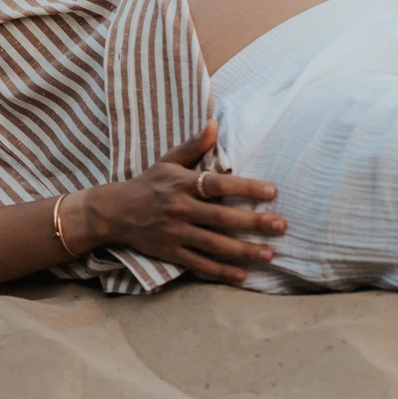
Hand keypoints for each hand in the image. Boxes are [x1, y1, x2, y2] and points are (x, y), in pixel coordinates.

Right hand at [72, 120, 284, 283]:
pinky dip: (221, 270)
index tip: (272, 191)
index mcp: (183, 184)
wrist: (116, 212)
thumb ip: (195, 146)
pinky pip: (200, 264)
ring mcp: (176, 233)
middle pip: (222, 218)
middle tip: (281, 226)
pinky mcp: (172, 253)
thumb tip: (215, 123)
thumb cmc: (149, 183)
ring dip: (243, 250)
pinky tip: (243, 274)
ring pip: (214, 244)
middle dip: (253, 223)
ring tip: (270, 255)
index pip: (219, 185)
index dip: (246, 188)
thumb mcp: (169, 161)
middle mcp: (180, 209)